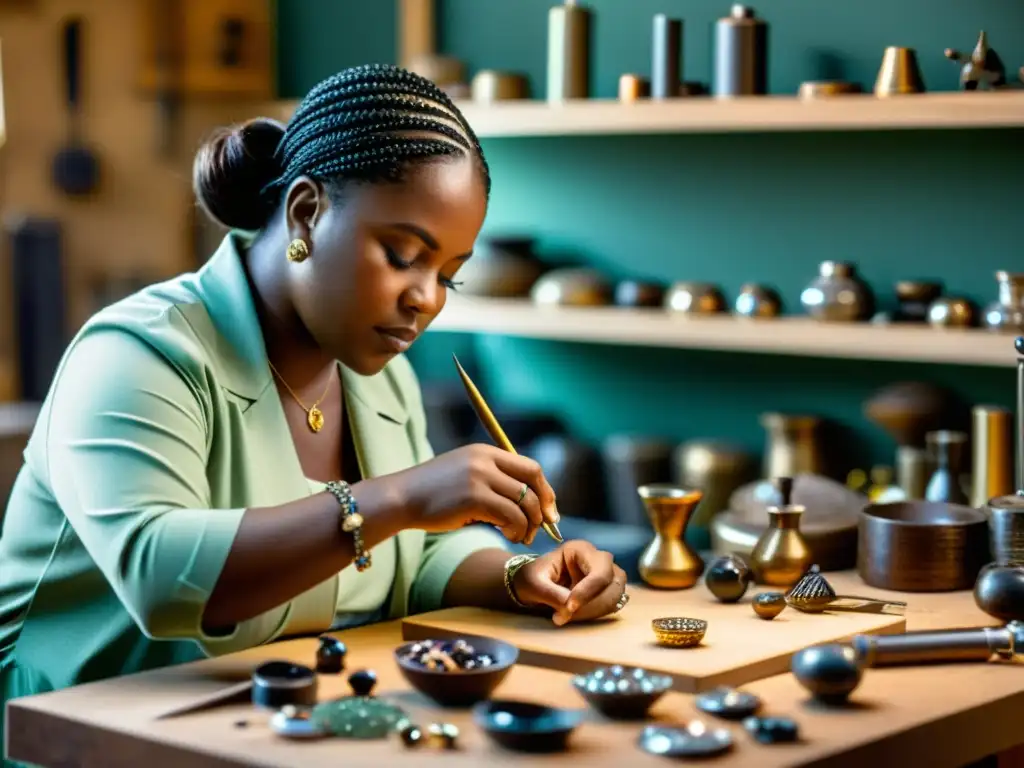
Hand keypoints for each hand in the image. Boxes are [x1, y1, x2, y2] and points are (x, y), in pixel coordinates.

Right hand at [384, 444, 557, 543]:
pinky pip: (512, 516)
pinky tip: (508, 535)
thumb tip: (529, 501)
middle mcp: (486, 460)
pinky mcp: (475, 498)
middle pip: (534, 482)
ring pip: (525, 503)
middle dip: (544, 507)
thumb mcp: (465, 475)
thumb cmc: (433, 494)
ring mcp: (480, 477)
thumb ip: (492, 480)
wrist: (401, 498)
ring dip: (529, 524)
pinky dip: (516, 530)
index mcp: (485, 452)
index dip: (545, 490)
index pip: (530, 467)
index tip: (548, 510)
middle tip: (542, 528)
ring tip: (520, 536)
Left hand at [513, 540, 627, 625]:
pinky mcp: (605, 591)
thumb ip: (551, 594)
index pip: (599, 570)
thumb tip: (570, 607)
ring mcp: (605, 575)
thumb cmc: (530, 579)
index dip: (589, 591)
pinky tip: (574, 616)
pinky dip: (595, 614)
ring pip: (616, 594)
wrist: (529, 588)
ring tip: (566, 616)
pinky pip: (611, 605)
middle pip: (614, 581)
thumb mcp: (534, 584)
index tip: (570, 607)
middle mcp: (597, 559)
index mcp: (580, 549)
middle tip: (565, 615)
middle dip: (592, 603)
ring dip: (594, 611)